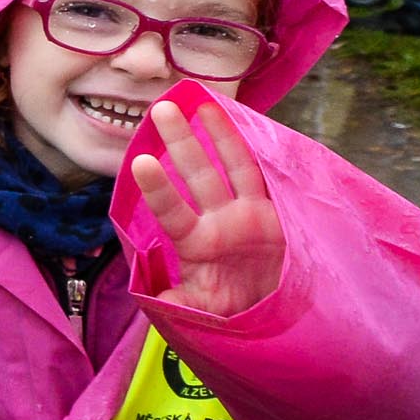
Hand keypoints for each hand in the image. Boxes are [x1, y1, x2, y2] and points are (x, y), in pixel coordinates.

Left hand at [130, 99, 283, 317]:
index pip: (173, 211)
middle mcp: (219, 221)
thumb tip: (160, 300)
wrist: (279, 317)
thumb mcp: (210, 314)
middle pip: (197, 175)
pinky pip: (263, 174)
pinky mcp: (277, 212)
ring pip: (230, 165)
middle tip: (160, 109)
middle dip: (181, 143)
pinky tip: (241, 119)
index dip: (159, 189)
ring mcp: (247, 213)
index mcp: (196, 244)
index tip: (140, 161)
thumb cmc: (237, 314)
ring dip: (216, 134)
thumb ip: (185, 305)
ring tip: (199, 102)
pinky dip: (253, 147)